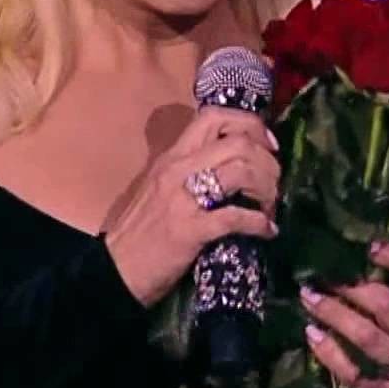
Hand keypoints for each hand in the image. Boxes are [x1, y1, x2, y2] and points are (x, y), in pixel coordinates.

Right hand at [100, 105, 281, 306]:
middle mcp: (178, 169)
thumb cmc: (142, 229)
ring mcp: (183, 198)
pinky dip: (259, 223)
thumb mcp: (163, 186)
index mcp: (173, 156)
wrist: (115, 270)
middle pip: (238, 141)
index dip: (251, 125)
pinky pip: (236, 217)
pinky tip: (267, 231)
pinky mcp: (190, 230)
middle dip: (267, 160)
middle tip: (273, 183)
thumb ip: (193, 169)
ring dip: (266, 188)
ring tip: (269, 206)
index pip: (215, 117)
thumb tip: (238, 163)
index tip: (269, 146)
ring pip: (241, 171)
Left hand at [300, 241, 388, 387]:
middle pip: (387, 306)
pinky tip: (311, 333)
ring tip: (309, 298)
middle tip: (323, 276)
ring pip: (366, 336)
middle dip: (352, 288)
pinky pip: (351, 371)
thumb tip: (350, 251)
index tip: (371, 247)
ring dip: (333, 314)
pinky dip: (327, 350)